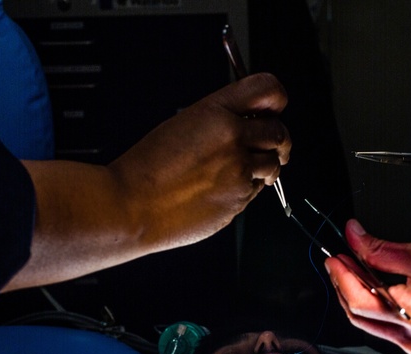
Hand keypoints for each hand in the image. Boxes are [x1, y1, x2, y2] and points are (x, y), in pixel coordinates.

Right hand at [13, 72, 291, 288]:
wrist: (132, 206)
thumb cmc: (147, 169)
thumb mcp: (182, 125)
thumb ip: (219, 120)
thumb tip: (248, 122)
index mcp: (216, 112)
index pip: (267, 89)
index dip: (276, 98)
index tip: (275, 107)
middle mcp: (233, 139)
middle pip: (279, 132)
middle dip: (276, 139)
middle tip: (267, 144)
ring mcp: (238, 171)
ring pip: (273, 165)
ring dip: (265, 166)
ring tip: (241, 169)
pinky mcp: (238, 200)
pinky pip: (257, 190)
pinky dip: (248, 188)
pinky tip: (223, 188)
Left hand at [325, 219, 410, 353]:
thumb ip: (380, 249)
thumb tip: (352, 237)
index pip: (361, 299)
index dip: (342, 276)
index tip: (334, 256)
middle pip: (362, 316)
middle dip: (347, 287)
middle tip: (341, 261)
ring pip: (374, 325)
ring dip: (362, 298)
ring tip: (359, 270)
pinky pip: (390, 331)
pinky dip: (382, 310)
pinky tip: (380, 290)